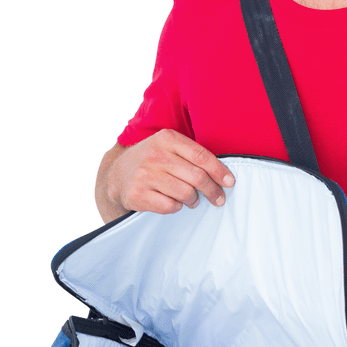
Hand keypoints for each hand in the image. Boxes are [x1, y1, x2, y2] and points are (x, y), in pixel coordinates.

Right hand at [107, 129, 234, 215]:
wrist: (117, 174)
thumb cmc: (151, 161)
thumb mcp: (168, 147)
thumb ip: (191, 154)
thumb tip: (223, 175)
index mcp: (167, 138)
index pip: (202, 156)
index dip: (219, 171)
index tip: (230, 182)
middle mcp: (156, 155)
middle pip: (197, 177)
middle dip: (212, 191)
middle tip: (218, 199)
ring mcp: (145, 174)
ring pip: (186, 193)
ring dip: (194, 200)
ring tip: (192, 200)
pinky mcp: (137, 194)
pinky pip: (170, 206)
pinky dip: (177, 207)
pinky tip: (174, 203)